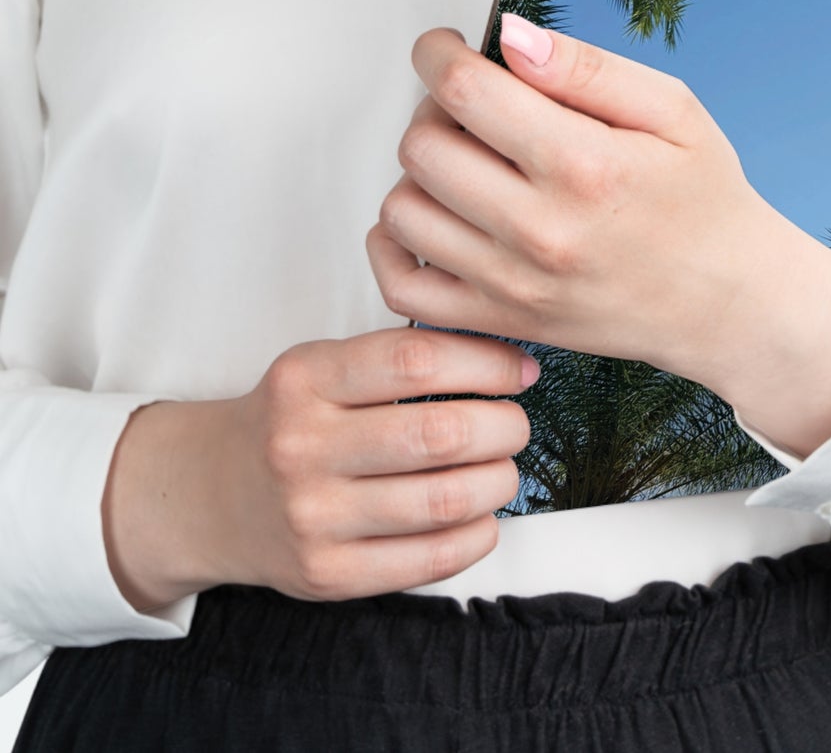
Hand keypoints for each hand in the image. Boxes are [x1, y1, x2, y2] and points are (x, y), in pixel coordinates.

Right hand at [101, 327, 536, 610]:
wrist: (206, 494)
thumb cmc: (289, 420)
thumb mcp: (321, 366)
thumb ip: (398, 359)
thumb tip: (508, 362)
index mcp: (305, 379)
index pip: (416, 361)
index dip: (486, 364)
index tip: (519, 370)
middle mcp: (301, 447)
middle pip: (439, 435)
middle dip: (503, 427)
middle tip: (514, 425)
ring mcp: (311, 517)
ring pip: (443, 500)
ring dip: (497, 482)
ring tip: (502, 470)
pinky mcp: (324, 574)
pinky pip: (427, 559)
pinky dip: (475, 535)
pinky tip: (480, 516)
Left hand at [366, 15, 830, 457]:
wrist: (726, 300)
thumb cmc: (704, 201)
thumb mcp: (672, 110)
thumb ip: (586, 68)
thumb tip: (511, 37)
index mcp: (583, 164)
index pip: (464, 90)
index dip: (438, 54)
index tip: (445, 48)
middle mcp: (539, 228)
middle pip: (423, 145)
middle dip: (435, 108)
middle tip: (472, 106)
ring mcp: (513, 283)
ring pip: (403, 208)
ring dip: (420, 172)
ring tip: (466, 160)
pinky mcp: (500, 319)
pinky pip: (402, 284)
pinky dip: (396, 244)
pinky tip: (434, 214)